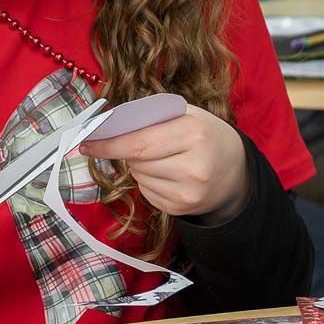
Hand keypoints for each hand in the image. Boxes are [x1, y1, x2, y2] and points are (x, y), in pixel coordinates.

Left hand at [79, 104, 248, 221]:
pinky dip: (149, 182)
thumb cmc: (205, 135)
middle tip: (139, 144)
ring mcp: (188, 192)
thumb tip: (107, 126)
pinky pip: (147, 194)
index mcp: (194, 134)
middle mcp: (193, 166)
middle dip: (128, 152)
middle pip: (137, 162)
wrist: (236, 171)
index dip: (108, 145)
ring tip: (164, 158)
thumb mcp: (187, 115)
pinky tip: (169, 175)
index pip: (139, 143)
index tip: (87, 143)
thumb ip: (150, 117)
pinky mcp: (182, 209)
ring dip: (140, 167)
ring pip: (140, 178)